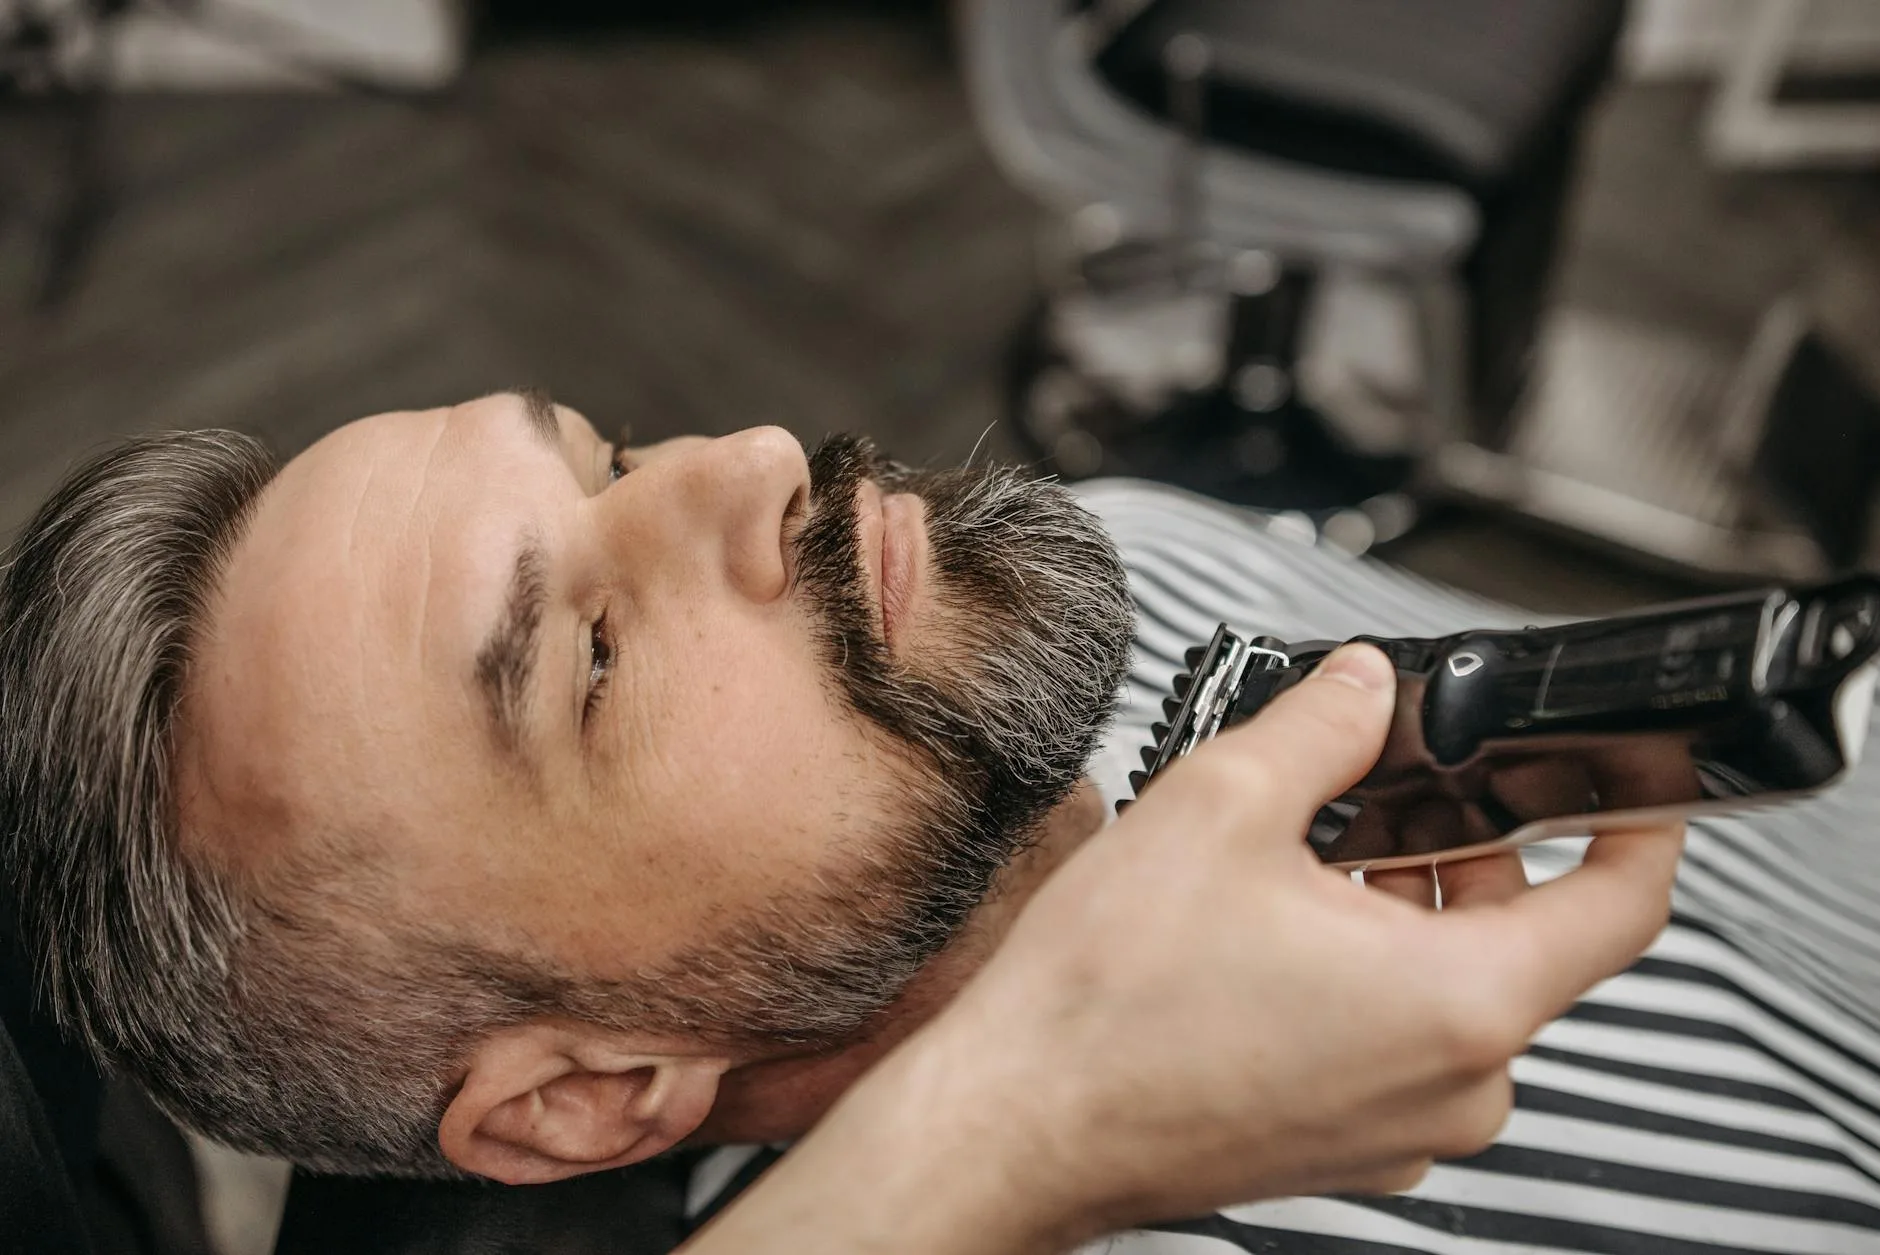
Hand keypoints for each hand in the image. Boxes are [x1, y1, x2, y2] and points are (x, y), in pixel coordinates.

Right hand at [683, 644, 1682, 1253]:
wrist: (1021, 1119)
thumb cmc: (1106, 1003)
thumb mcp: (1222, 803)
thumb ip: (1324, 724)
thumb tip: (1366, 686)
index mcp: (1456, 1000)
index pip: (1621, 903)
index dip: (1633, 819)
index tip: (1618, 779)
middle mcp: (1454, 1082)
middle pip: (1526, 937)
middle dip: (1470, 848)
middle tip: (1390, 789)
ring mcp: (1405, 1126)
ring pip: (1456, 987)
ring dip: (1407, 907)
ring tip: (1308, 855)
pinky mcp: (1351, 1143)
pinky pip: (1404, 1038)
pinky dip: (1371, 972)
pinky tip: (1280, 927)